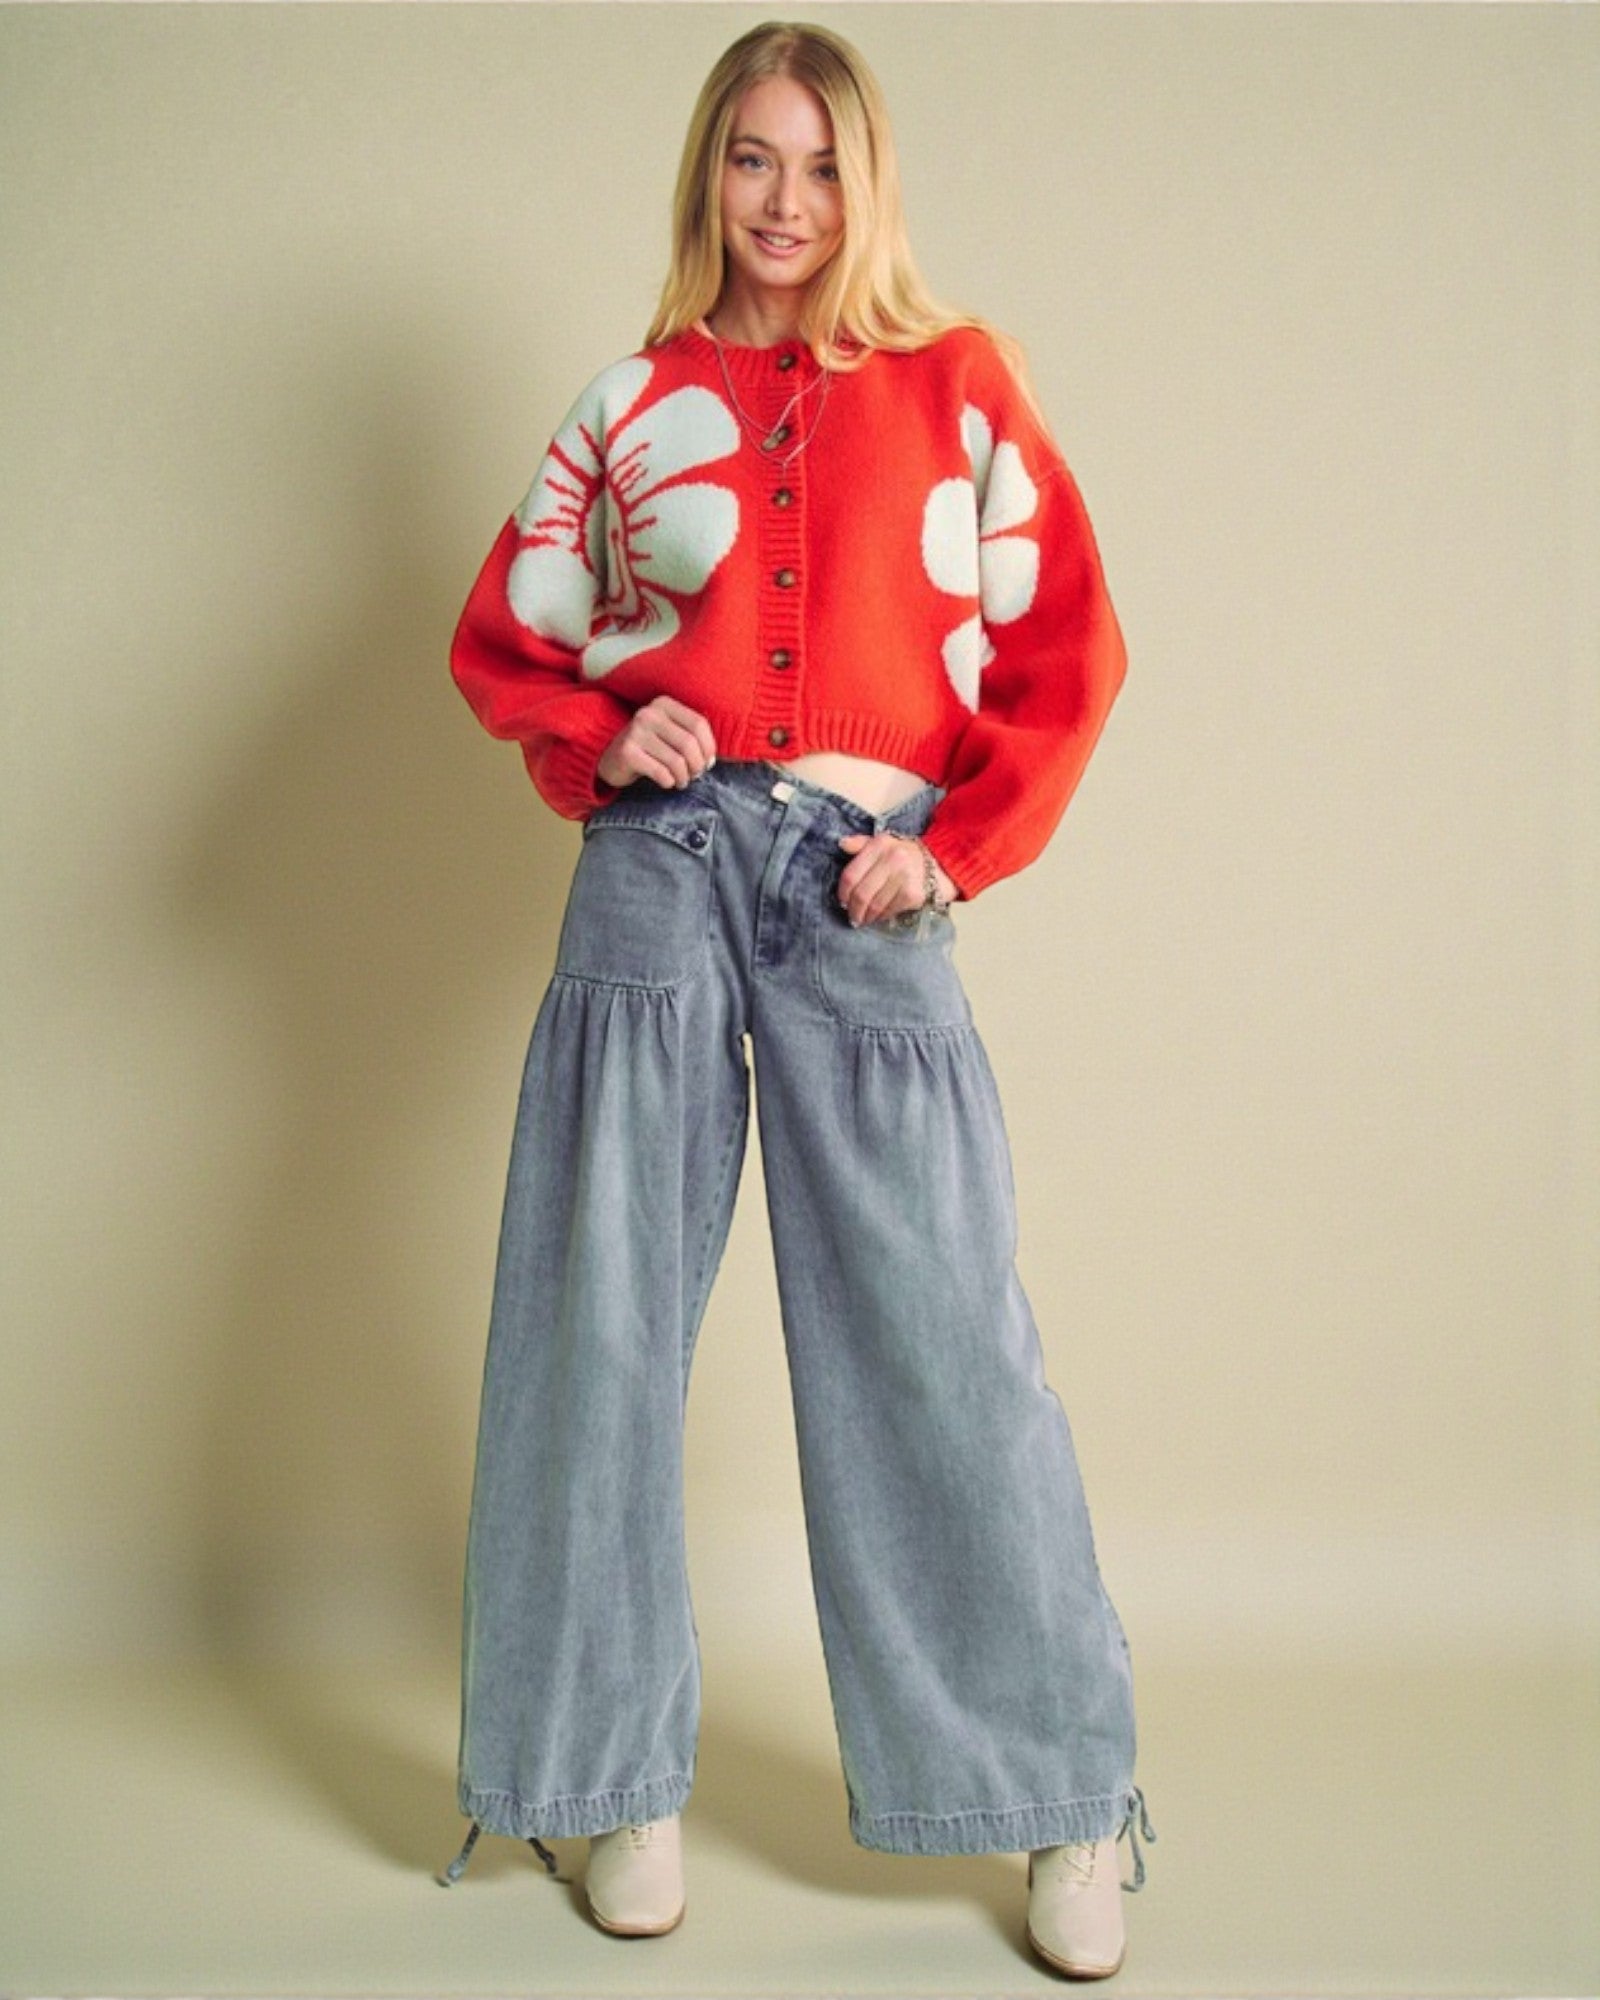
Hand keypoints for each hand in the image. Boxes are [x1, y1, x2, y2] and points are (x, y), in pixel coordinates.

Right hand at [597, 697, 717, 789]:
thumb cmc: (650, 748)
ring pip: (676, 761)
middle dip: (697, 765)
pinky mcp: (627, 752)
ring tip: (681, 781)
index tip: (707, 763)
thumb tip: (711, 761)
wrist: (611, 758)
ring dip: (683, 777)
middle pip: (689, 743)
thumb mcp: (670, 734)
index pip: (699, 724)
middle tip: (694, 775)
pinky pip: (661, 772)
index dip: (709, 748)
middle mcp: (649, 714)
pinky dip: (669, 782)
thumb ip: (692, 739)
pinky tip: (667, 782)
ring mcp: (636, 732)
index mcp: (664, 704)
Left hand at [835, 831, 958, 926]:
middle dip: (853, 909)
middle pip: (861, 893)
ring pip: (874, 905)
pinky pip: (888, 910)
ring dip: (865, 916)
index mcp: (880, 845)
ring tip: (862, 919)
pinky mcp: (912, 894)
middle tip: (852, 916)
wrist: (942, 863)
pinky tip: (878, 917)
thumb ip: (862, 844)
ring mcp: (903, 877)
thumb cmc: (909, 855)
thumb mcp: (885, 843)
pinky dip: (881, 917)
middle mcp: (891, 859)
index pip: (851, 874)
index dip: (843, 892)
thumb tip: (842, 844)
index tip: (843, 901)